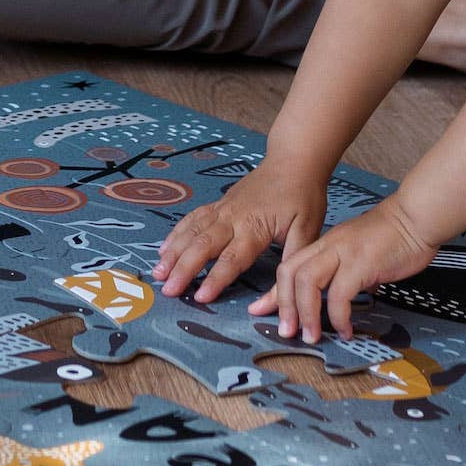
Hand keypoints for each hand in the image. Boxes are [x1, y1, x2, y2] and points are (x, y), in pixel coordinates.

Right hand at [153, 162, 328, 304]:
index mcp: (255, 226)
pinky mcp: (219, 203)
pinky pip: (193, 218)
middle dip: (183, 268)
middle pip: (203, 245)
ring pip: (193, 231)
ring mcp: (222, 208)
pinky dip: (177, 233)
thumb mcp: (307, 234)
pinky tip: (165, 248)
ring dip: (174, 252)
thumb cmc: (304, 198)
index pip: (232, 257)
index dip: (216, 278)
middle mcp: (232, 217)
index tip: (200, 298)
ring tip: (158, 273)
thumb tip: (268, 305)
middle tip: (168, 290)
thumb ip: (288, 270)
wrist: (294, 160)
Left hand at [248, 192, 438, 344]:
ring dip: (306, 314)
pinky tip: (345, 329)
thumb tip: (345, 296)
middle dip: (283, 305)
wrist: (416, 217)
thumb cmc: (393, 237)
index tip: (259, 311)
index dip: (273, 293)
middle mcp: (328, 246)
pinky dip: (338, 316)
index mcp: (325, 244)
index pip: (290, 268)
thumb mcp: (361, 256)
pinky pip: (340, 294)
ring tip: (312, 336)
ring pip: (307, 282)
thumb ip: (348, 273)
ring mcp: (343, 253)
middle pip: (289, 273)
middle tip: (287, 332)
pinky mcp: (361, 263)